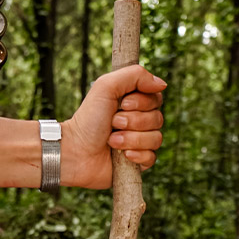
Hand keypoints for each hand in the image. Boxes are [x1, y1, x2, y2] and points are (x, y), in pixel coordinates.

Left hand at [61, 65, 164, 189]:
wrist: (76, 151)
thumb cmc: (88, 119)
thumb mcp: (107, 86)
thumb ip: (134, 75)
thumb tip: (162, 84)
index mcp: (134, 103)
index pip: (156, 98)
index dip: (142, 102)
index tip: (122, 104)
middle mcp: (139, 122)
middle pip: (158, 119)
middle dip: (133, 121)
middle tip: (113, 123)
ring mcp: (139, 143)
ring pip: (155, 139)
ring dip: (131, 139)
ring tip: (112, 141)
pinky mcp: (138, 163)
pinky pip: (151, 157)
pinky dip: (137, 155)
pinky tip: (122, 155)